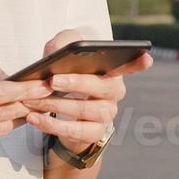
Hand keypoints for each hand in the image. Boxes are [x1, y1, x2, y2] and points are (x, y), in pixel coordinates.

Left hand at [24, 29, 153, 152]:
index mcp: (112, 72)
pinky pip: (72, 131)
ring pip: (82, 110)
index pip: (129, 66)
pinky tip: (34, 117)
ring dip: (54, 105)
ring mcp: (106, 115)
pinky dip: (50, 125)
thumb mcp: (63, 54)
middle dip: (75, 83)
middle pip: (100, 87)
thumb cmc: (67, 75)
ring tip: (32, 99)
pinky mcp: (93, 134)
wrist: (63, 112)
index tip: (146, 58)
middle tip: (52, 80)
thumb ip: (61, 44)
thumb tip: (54, 52)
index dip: (137, 63)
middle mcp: (114, 93)